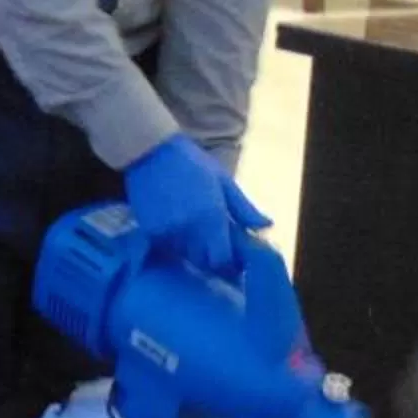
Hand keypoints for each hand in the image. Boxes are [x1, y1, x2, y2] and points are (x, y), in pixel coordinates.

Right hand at [123, 135, 268, 278]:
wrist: (150, 152)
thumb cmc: (192, 163)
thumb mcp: (223, 181)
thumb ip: (245, 209)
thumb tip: (267, 226)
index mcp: (213, 217)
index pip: (222, 259)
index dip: (228, 265)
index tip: (231, 261)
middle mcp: (190, 229)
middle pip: (202, 261)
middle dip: (209, 257)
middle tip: (211, 246)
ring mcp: (168, 232)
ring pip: (184, 255)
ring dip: (191, 250)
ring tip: (191, 231)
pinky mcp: (149, 232)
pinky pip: (165, 248)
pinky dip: (172, 243)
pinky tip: (173, 226)